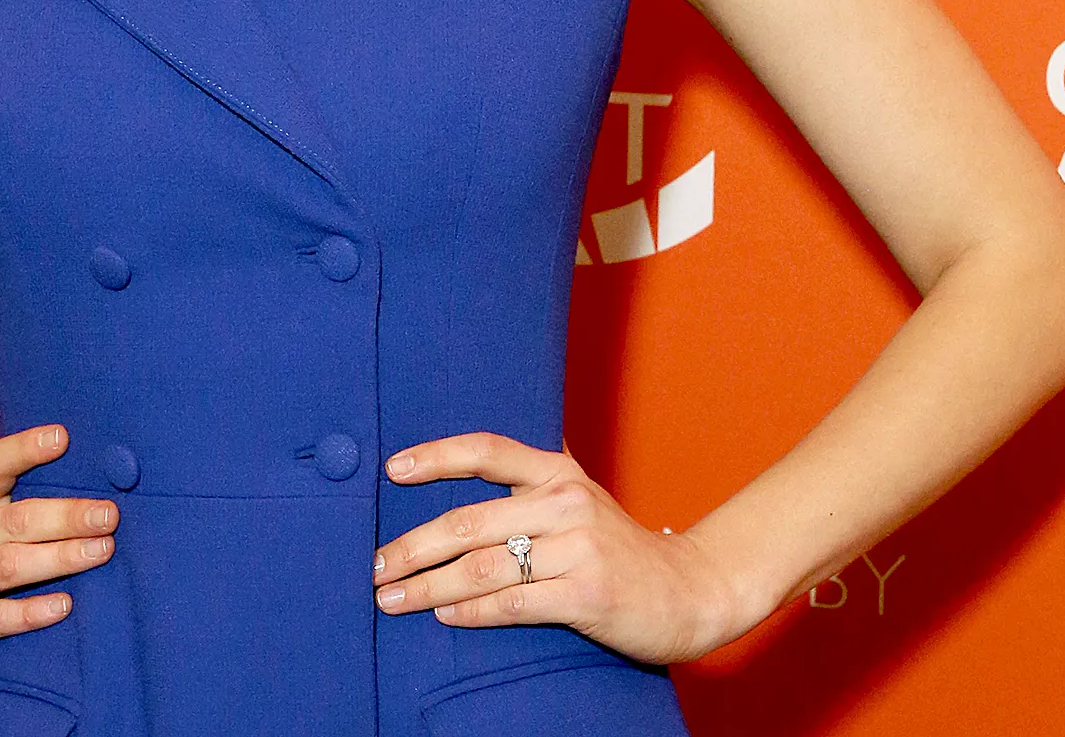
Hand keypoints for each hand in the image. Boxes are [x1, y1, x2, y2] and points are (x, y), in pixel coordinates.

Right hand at [0, 424, 118, 685]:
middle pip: (17, 518)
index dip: (27, 449)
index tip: (63, 436)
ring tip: (101, 550)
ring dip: (59, 556)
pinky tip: (63, 606)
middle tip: (109, 514)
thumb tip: (88, 484)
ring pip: (11, 564)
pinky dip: (30, 612)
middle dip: (66, 514)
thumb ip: (15, 503)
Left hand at [370, 431, 746, 663]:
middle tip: (375, 567)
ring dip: (429, 585)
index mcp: (557, 471)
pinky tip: (445, 615)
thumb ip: (529, 484)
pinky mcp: (588, 594)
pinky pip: (515, 603)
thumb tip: (461, 477)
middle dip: (413, 546)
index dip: (436, 457)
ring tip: (394, 599)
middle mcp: (565, 501)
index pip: (487, 450)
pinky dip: (473, 611)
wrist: (689, 590)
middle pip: (470, 519)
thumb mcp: (576, 499)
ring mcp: (578, 548)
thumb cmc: (616, 547)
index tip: (391, 469)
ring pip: (484, 566)